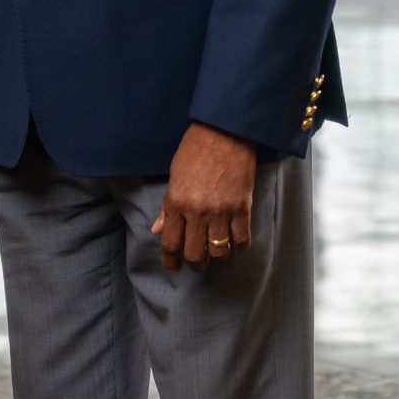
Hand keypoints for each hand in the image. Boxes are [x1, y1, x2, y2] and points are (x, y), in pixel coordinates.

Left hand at [151, 121, 255, 272]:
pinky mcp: (242, 207)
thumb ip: (167, 206)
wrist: (225, 130)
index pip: (170, 242)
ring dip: (216, 257)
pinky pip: (241, 239)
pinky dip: (239, 245)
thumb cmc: (196, 147)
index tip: (173, 268)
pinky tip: (236, 242)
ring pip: (218, 252)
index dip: (171, 261)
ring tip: (216, 253)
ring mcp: (221, 211)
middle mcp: (197, 211)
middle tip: (197, 263)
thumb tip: (157, 229)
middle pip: (194, 253)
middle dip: (195, 264)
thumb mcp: (174, 174)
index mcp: (176, 201)